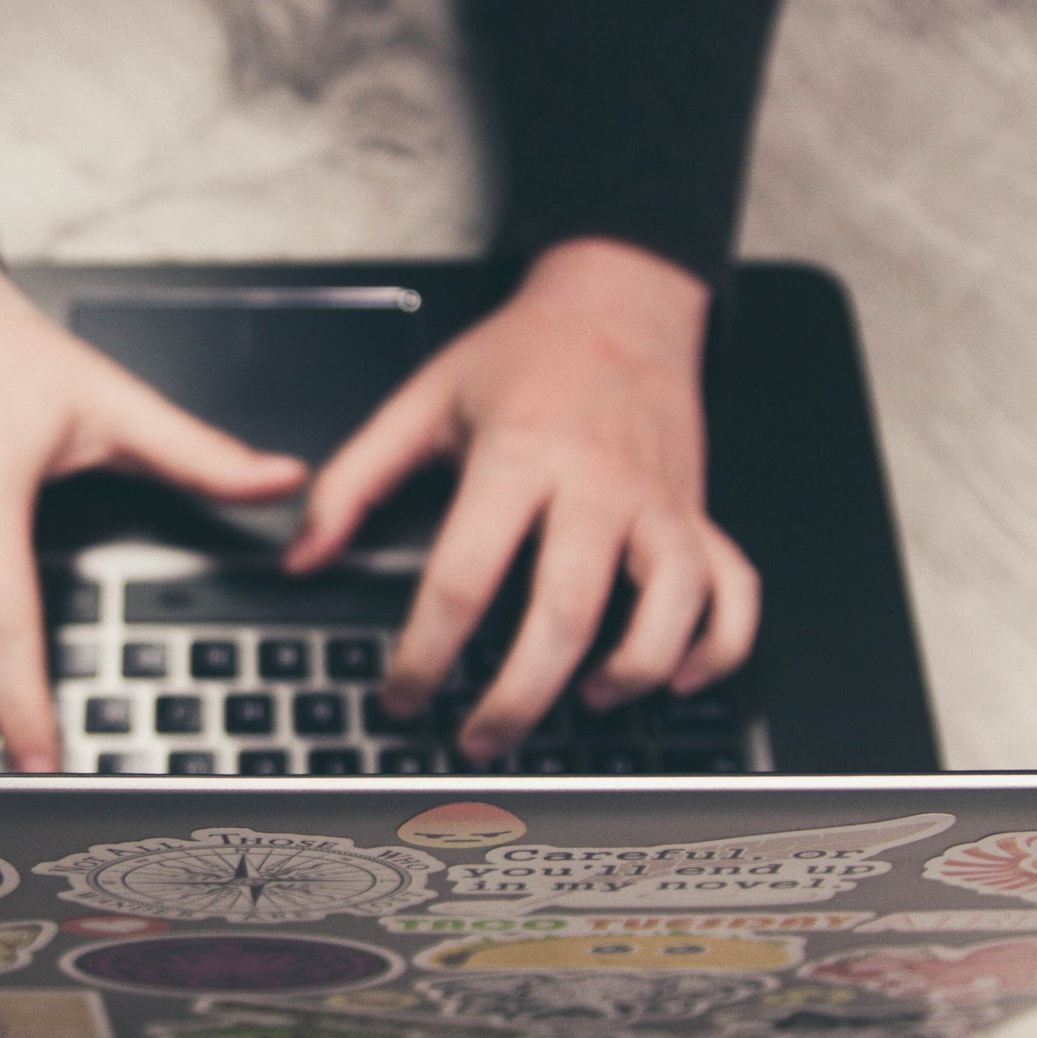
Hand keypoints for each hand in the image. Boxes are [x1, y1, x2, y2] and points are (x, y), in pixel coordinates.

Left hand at [284, 237, 757, 760]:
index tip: (402, 695)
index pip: (464, 578)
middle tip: (480, 739)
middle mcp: (598, 485)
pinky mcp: (700, 513)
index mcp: (520, 456)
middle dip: (519, 697)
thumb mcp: (423, 401)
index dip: (425, 654)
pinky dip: (718, 645)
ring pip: (668, 608)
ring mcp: (660, 502)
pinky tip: (677, 678)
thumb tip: (302, 555)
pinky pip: (734, 591)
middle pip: (566, 614)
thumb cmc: (523, 355)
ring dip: (630, 672)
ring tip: (586, 704)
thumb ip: (355, 481)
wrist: (620, 298)